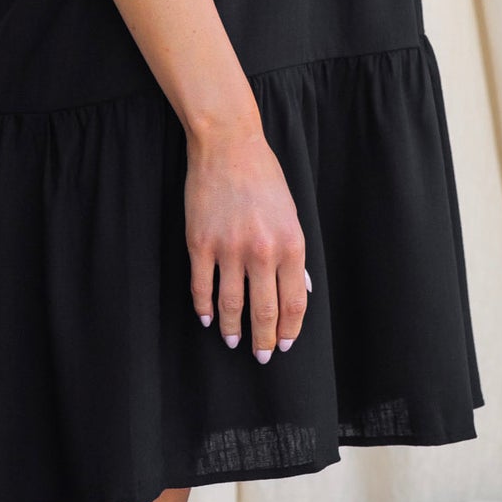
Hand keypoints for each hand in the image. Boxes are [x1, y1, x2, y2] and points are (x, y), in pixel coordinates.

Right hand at [185, 122, 308, 360]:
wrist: (228, 145)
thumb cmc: (263, 176)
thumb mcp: (291, 213)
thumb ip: (294, 254)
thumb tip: (301, 289)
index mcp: (291, 244)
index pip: (294, 302)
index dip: (289, 329)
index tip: (284, 344)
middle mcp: (262, 251)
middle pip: (265, 311)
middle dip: (263, 340)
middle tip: (260, 356)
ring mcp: (228, 248)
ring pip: (231, 305)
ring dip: (232, 329)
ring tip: (233, 341)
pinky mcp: (200, 243)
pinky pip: (202, 286)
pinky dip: (203, 307)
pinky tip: (206, 317)